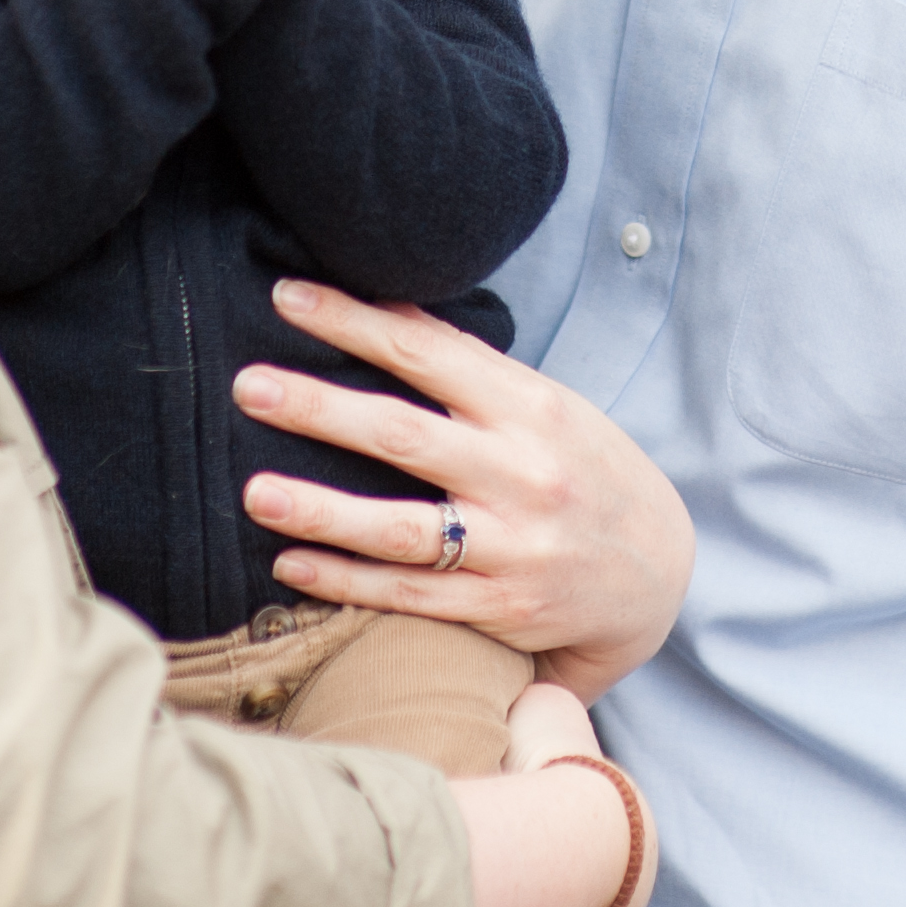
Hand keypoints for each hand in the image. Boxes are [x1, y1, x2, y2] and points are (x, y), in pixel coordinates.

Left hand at [234, 279, 695, 701]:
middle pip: (403, 435)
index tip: (287, 298)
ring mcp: (510, 545)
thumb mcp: (546, 405)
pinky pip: (408, 594)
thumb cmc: (585, 470)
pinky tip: (290, 562)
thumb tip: (383, 311)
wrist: (657, 572)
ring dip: (321, 508)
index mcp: (530, 407)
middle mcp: (521, 473)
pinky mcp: (497, 608)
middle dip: (319, 408)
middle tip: (248, 386)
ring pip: (399, 528)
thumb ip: (471, 371)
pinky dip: (345, 580)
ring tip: (254, 491)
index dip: (355, 322)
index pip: (428, 353)